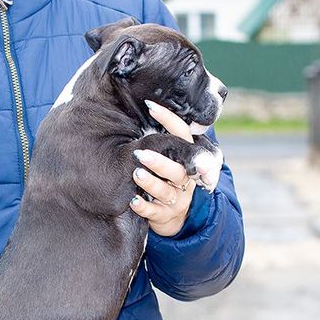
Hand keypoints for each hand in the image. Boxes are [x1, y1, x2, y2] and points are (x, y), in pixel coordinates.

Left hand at [129, 100, 196, 236]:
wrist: (174, 216)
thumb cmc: (166, 180)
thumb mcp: (169, 159)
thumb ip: (161, 139)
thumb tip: (142, 103)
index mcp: (187, 158)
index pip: (182, 135)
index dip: (169, 120)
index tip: (151, 106)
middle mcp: (186, 178)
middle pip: (178, 169)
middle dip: (160, 161)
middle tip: (140, 154)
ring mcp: (178, 199)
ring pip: (167, 191)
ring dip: (151, 183)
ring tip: (136, 174)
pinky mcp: (166, 216)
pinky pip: (156, 212)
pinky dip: (145, 207)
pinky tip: (133, 201)